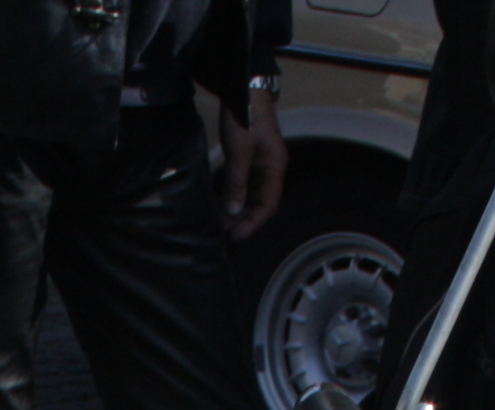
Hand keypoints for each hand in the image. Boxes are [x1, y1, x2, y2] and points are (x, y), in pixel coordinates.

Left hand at [222, 89, 286, 238]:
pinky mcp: (248, 158)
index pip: (268, 205)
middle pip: (260, 203)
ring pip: (251, 195)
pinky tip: (219, 203)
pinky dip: (232, 195)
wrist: (243, 88)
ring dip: (237, 209)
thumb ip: (236, 182)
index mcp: (275, 167)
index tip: (236, 236)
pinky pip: (243, 184)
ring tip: (219, 221)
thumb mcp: (239, 151)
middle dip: (243, 219)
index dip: (253, 223)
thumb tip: (233, 210)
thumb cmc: (246, 116)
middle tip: (223, 231)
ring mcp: (259, 164)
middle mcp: (270, 168)